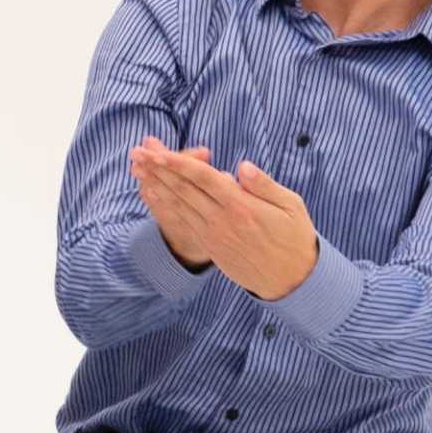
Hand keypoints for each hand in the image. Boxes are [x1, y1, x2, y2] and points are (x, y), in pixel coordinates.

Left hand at [126, 144, 319, 300]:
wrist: (289, 280)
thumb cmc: (295, 238)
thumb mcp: (291, 207)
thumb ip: (264, 186)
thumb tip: (242, 166)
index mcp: (242, 206)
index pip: (204, 178)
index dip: (179, 164)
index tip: (158, 152)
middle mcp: (221, 220)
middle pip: (183, 189)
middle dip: (158, 169)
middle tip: (136, 152)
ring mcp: (212, 234)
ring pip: (178, 204)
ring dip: (156, 183)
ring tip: (138, 167)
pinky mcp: (209, 245)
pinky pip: (182, 220)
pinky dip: (165, 205)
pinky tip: (153, 192)